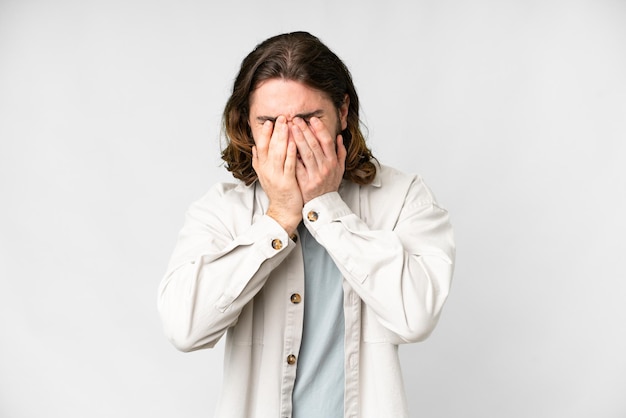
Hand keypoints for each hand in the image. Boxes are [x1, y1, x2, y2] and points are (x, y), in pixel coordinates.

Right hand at [252, 116, 302, 234]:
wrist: (283, 211)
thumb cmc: (278, 192)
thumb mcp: (265, 175)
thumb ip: (259, 161)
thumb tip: (254, 147)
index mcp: (262, 167)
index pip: (261, 146)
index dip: (265, 133)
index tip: (270, 121)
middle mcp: (267, 170)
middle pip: (269, 146)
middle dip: (275, 131)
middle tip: (281, 117)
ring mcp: (276, 176)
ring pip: (278, 153)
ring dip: (282, 138)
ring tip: (287, 124)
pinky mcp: (287, 182)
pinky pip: (288, 165)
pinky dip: (290, 153)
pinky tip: (294, 142)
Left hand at [291, 116, 346, 203]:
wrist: (323, 205)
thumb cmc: (329, 185)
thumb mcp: (340, 169)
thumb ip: (340, 152)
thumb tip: (338, 137)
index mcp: (333, 162)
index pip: (327, 141)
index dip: (319, 129)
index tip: (311, 119)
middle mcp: (325, 167)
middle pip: (315, 145)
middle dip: (305, 130)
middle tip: (296, 119)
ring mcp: (315, 175)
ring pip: (306, 153)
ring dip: (298, 139)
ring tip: (290, 128)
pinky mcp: (305, 183)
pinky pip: (298, 167)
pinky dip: (292, 156)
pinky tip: (286, 146)